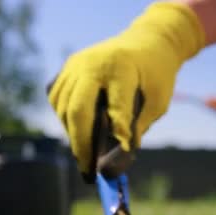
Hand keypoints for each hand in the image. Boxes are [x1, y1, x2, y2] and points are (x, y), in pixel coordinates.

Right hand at [47, 2, 204, 182]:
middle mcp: (93, 63)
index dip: (117, 134)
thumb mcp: (157, 102)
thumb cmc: (155, 76)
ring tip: (86, 156)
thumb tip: (113, 163)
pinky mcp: (67, 68)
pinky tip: (79, 132)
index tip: (115, 162)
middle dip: (81, 145)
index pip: (116, 106)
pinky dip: (65, 119)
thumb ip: (137, 128)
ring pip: (63, 108)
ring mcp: (76, 64)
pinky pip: (57, 99)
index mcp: (122, 68)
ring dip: (72, 134)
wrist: (147, 43)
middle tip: (88, 171)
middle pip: (78, 110)